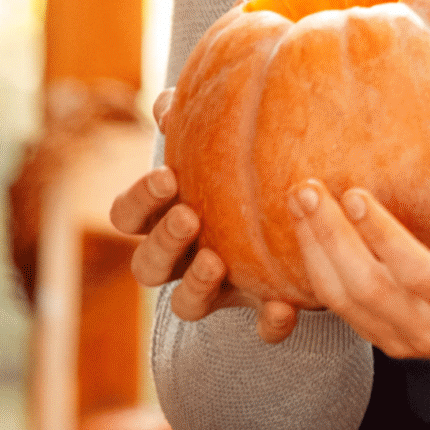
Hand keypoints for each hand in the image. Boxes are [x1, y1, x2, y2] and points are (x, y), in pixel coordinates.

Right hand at [110, 92, 299, 342]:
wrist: (301, 214)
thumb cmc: (244, 168)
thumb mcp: (222, 142)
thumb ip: (193, 122)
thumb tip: (166, 101)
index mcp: (164, 217)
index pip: (128, 215)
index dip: (139, 200)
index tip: (168, 176)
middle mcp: (182, 259)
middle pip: (148, 265)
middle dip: (163, 241)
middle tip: (189, 216)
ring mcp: (219, 290)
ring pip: (187, 305)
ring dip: (195, 285)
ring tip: (216, 261)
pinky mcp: (260, 310)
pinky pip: (259, 328)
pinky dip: (268, 323)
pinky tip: (284, 307)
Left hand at [290, 184, 429, 393]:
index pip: (415, 273)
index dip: (382, 237)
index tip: (356, 194)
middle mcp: (429, 328)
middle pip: (365, 288)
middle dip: (331, 238)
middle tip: (307, 190)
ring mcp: (402, 338)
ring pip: (343, 301)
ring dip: (315, 251)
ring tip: (300, 203)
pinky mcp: (384, 338)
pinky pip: (340, 307)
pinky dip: (317, 269)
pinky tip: (309, 230)